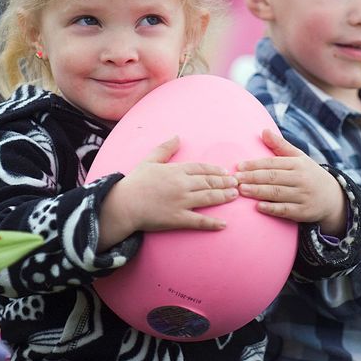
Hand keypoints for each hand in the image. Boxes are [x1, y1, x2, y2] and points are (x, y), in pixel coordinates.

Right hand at [98, 136, 237, 249]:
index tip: (226, 171)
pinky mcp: (178, 218)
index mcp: (176, 170)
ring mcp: (181, 202)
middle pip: (209, 182)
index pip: (202, 168)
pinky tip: (224, 224)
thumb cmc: (134, 182)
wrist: (123, 204)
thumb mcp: (149, 160)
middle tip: (237, 183)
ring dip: (224, 196)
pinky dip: (212, 223)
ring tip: (235, 195)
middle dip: (225, 182)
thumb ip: (165, 148)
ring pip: (209, 198)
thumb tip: (177, 136)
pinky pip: (199, 221)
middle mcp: (182, 185)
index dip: (216, 170)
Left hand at [234, 129, 345, 235]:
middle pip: (273, 177)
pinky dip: (272, 208)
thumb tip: (263, 130)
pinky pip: (286, 210)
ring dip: (258, 192)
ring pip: (277, 193)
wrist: (333, 197)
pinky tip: (258, 207)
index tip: (238, 166)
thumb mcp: (299, 158)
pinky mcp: (304, 212)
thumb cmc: (309, 174)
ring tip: (241, 190)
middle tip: (235, 179)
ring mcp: (303, 196)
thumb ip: (280, 145)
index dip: (255, 165)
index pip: (273, 163)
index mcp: (298, 164)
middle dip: (252, 177)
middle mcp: (301, 178)